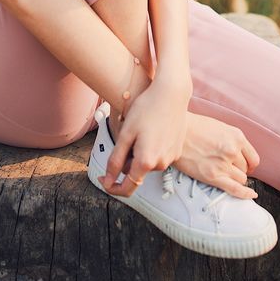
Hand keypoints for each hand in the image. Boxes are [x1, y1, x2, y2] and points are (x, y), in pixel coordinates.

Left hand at [99, 76, 189, 198]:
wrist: (172, 93)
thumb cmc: (146, 109)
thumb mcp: (125, 133)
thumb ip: (115, 160)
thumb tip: (108, 182)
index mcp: (146, 162)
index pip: (127, 188)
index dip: (112, 187)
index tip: (102, 179)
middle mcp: (161, 164)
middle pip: (136, 171)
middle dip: (127, 160)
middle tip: (126, 135)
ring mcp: (171, 158)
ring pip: (147, 163)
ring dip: (140, 153)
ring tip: (141, 129)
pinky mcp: (177, 150)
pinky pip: (158, 155)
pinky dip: (151, 148)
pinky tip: (152, 129)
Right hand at [172, 110, 260, 199]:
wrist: (175, 133)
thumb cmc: (194, 127)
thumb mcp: (219, 127)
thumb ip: (232, 140)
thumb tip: (239, 154)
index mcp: (236, 136)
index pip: (253, 158)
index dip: (249, 164)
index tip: (245, 166)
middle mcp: (233, 150)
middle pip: (245, 169)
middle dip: (238, 170)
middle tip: (226, 167)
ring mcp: (224, 164)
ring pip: (240, 179)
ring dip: (234, 178)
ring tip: (221, 173)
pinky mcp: (213, 176)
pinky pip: (235, 189)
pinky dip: (245, 194)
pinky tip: (251, 195)